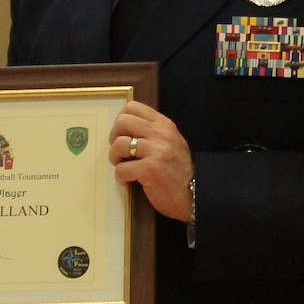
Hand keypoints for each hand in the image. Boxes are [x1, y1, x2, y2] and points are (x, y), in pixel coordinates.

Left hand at [108, 101, 195, 221]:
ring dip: (115, 158)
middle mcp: (161, 134)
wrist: (190, 196)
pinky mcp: (150, 169)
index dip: (120, 120)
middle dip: (114, 137)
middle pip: (122, 122)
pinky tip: (127, 180)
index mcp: (164, 125)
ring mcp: (157, 151)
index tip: (122, 134)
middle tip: (120, 151)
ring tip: (122, 166)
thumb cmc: (176, 171)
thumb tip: (125, 125)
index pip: (133, 107)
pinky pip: (121, 168)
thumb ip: (153, 131)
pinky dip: (120, 176)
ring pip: (119, 144)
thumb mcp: (170, 143)